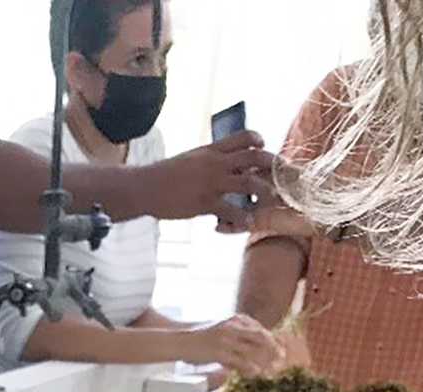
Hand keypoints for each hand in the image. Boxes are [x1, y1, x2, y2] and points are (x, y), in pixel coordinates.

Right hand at [148, 132, 273, 224]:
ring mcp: (212, 183)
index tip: (262, 150)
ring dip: (264, 193)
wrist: (144, 187)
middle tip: (278, 177)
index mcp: (212, 150)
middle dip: (272, 166)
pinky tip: (246, 224)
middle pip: (256, 158)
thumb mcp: (189, 159)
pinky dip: (243, 219)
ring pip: (251, 184)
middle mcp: (216, 164)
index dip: (258, 142)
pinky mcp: (205, 203)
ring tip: (268, 202)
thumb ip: (207, 160)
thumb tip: (219, 163)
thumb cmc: (163, 175)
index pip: (244, 137)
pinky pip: (232, 212)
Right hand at [183, 315, 284, 375]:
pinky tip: (256, 374)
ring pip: (252, 350)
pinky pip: (239, 361)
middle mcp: (233, 327)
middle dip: (273, 348)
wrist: (179, 340)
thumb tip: (253, 341)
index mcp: (236, 319)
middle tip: (282, 359)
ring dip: (264, 361)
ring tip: (272, 370)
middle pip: (260, 337)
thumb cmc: (199, 336)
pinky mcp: (218, 352)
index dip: (272, 339)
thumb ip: (237, 332)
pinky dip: (249, 368)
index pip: (260, 328)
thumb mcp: (221, 328)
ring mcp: (226, 339)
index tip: (281, 349)